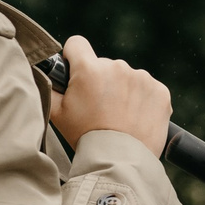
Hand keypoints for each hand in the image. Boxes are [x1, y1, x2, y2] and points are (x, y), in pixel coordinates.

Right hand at [48, 35, 171, 155]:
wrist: (120, 161)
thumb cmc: (85, 137)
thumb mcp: (56, 113)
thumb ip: (48, 87)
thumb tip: (43, 73)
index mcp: (89, 69)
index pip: (76, 44)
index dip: (73, 57)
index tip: (75, 73)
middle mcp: (117, 67)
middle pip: (104, 65)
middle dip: (100, 81)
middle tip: (98, 109)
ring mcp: (142, 78)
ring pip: (127, 78)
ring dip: (122, 91)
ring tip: (118, 117)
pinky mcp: (160, 92)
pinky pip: (147, 89)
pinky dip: (142, 101)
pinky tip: (135, 119)